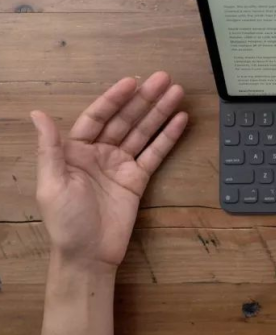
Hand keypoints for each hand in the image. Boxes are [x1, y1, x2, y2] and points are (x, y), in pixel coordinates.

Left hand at [31, 71, 187, 270]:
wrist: (89, 256)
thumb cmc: (65, 222)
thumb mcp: (52, 184)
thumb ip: (50, 148)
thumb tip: (37, 114)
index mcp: (76, 150)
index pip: (98, 116)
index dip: (114, 98)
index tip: (131, 82)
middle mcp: (100, 152)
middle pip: (126, 119)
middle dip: (144, 99)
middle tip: (163, 78)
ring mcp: (121, 164)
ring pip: (143, 132)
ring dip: (160, 112)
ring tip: (176, 92)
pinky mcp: (139, 178)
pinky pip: (155, 153)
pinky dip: (168, 137)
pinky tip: (180, 120)